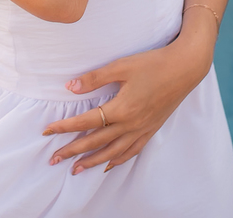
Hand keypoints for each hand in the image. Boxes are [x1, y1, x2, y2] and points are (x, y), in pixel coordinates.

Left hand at [40, 37, 211, 174]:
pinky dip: (117, 160)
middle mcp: (131, 124)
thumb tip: (70, 88)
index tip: (47, 131)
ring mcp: (142, 130)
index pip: (86, 122)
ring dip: (92, 162)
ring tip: (75, 169)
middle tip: (53, 160)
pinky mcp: (151, 130)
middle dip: (72, 151)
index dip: (65, 127)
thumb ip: (95, 78)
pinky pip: (131, 151)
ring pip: (113, 153)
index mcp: (121, 109)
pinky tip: (108, 165)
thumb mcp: (121, 66)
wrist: (185, 68)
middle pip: (96, 142)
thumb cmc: (153, 64)